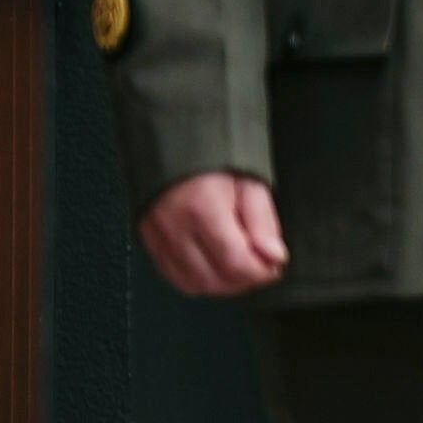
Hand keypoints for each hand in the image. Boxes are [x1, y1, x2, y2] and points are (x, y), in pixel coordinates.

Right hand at [137, 172, 287, 298]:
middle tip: (262, 267)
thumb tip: (274, 257)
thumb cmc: (215, 157)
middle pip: (212, 280)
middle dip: (244, 281)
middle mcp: (175, 226)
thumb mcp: (250, 182)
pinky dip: (197, 279)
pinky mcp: (148, 240)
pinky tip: (216, 266)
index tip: (275, 266)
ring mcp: (157, 235)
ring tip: (241, 267)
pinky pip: (172, 275)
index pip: (234, 262)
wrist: (175, 139)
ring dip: (222, 284)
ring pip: (191, 284)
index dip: (261, 272)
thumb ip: (263, 222)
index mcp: (203, 208)